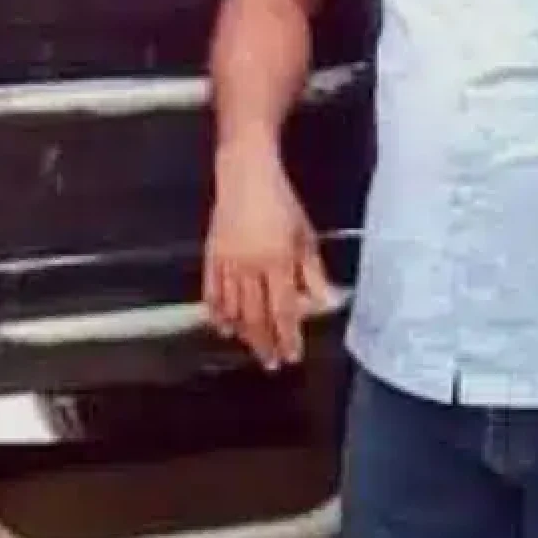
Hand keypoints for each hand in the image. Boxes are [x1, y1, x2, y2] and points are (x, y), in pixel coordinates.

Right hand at [202, 145, 332, 369]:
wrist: (245, 174)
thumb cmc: (282, 202)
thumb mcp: (305, 236)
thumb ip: (313, 272)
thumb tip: (326, 303)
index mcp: (277, 262)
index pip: (283, 310)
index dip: (288, 336)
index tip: (292, 355)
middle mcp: (250, 267)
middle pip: (256, 316)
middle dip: (264, 343)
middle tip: (271, 363)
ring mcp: (227, 263)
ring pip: (232, 308)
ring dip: (242, 332)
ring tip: (251, 348)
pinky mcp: (211, 255)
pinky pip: (211, 291)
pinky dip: (216, 312)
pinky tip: (222, 326)